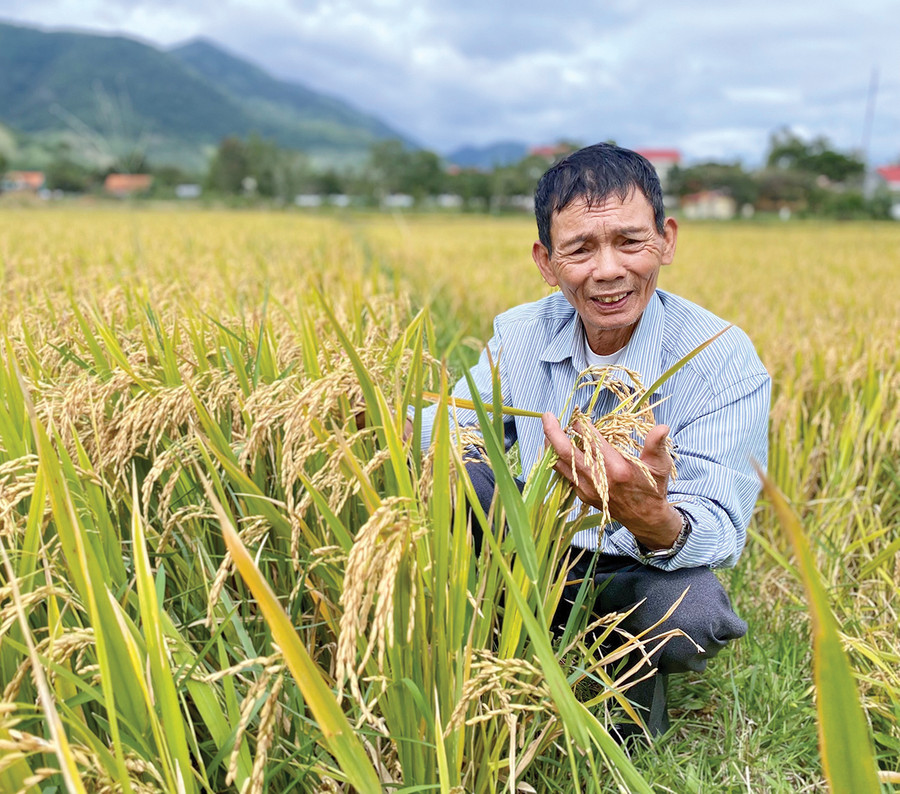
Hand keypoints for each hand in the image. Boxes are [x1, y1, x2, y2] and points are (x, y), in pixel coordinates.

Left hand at [541, 412, 681, 548]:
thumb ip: (657, 445)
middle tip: (547, 416)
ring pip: (560, 464)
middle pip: (566, 452)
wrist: (645, 518)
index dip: (581, 426)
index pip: (591, 441)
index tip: (578, 416)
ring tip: (548, 430)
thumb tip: (662, 426)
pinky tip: (556, 449)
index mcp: (617, 469)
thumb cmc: (652, 488)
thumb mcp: (660, 465)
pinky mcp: (582, 494)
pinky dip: (557, 460)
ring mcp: (587, 488)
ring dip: (551, 446)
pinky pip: (564, 474)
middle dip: (553, 432)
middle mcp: (598, 479)